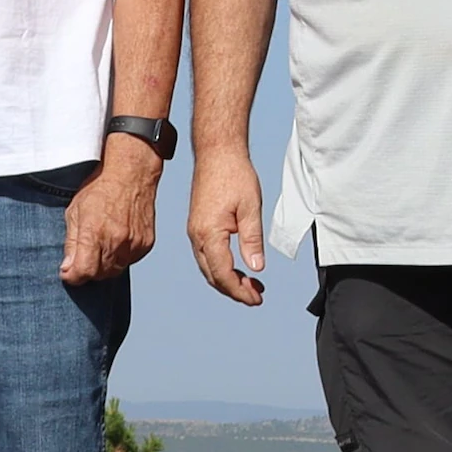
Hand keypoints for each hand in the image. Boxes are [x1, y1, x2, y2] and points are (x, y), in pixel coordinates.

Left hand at [62, 142, 162, 283]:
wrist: (131, 174)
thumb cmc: (100, 189)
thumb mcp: (75, 211)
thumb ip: (71, 243)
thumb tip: (67, 268)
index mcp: (95, 233)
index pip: (83, 272)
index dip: (73, 276)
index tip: (69, 272)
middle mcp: (116, 241)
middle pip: (99, 275)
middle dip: (88, 270)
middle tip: (84, 256)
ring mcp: (134, 244)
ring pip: (115, 271)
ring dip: (104, 266)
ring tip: (101, 246)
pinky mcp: (146, 244)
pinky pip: (129, 261)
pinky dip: (121, 257)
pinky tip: (116, 240)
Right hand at [186, 142, 267, 306]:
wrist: (217, 152)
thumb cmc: (235, 175)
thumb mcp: (250, 208)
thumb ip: (252, 241)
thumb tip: (256, 269)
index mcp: (209, 234)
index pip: (223, 274)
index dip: (240, 291)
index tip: (256, 299)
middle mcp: (197, 236)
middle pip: (213, 276)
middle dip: (234, 290)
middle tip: (257, 296)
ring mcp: (195, 231)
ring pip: (208, 268)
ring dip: (228, 280)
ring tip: (251, 285)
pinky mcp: (198, 226)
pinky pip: (207, 256)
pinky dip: (221, 267)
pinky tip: (237, 267)